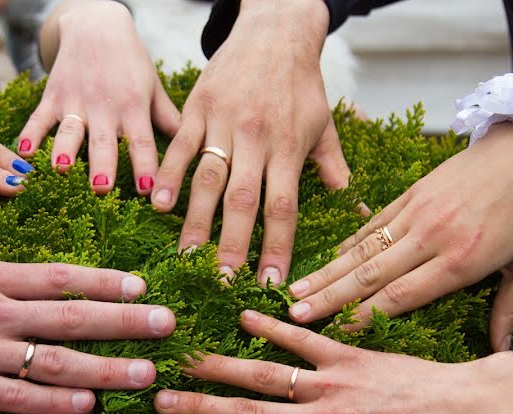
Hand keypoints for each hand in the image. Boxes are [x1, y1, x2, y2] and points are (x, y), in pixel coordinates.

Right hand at [0, 226, 175, 413]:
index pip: (58, 277)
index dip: (104, 281)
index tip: (142, 286)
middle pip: (71, 318)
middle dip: (124, 322)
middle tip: (167, 326)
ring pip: (55, 362)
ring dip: (106, 369)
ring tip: (145, 374)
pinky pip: (18, 398)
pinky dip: (55, 403)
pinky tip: (89, 406)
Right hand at [18, 1, 179, 194]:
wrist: (97, 23)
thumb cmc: (130, 61)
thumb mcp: (153, 86)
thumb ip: (168, 119)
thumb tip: (193, 149)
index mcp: (133, 107)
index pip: (142, 142)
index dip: (145, 166)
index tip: (149, 192)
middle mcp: (104, 106)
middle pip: (104, 142)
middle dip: (102, 166)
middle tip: (101, 190)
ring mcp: (75, 101)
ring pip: (69, 131)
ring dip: (64, 151)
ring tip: (61, 170)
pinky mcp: (52, 96)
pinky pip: (39, 118)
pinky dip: (30, 135)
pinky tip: (24, 154)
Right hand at [150, 0, 349, 285]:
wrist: (274, 30)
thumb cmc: (301, 84)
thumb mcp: (324, 124)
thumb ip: (332, 168)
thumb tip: (354, 210)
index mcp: (290, 146)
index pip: (283, 206)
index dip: (277, 246)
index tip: (269, 283)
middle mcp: (257, 137)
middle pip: (243, 200)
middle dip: (232, 245)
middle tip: (223, 282)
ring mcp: (224, 122)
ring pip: (208, 178)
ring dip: (196, 220)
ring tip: (187, 257)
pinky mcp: (197, 107)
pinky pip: (180, 146)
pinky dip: (168, 175)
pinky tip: (158, 204)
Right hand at [288, 124, 512, 351]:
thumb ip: (511, 307)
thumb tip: (502, 352)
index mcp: (462, 261)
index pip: (402, 295)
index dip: (364, 316)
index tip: (334, 333)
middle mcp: (432, 238)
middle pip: (371, 274)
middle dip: (329, 298)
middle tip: (294, 316)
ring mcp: (416, 213)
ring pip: (363, 249)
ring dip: (326, 272)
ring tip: (294, 290)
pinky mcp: (411, 194)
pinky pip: (372, 224)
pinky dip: (346, 243)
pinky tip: (324, 259)